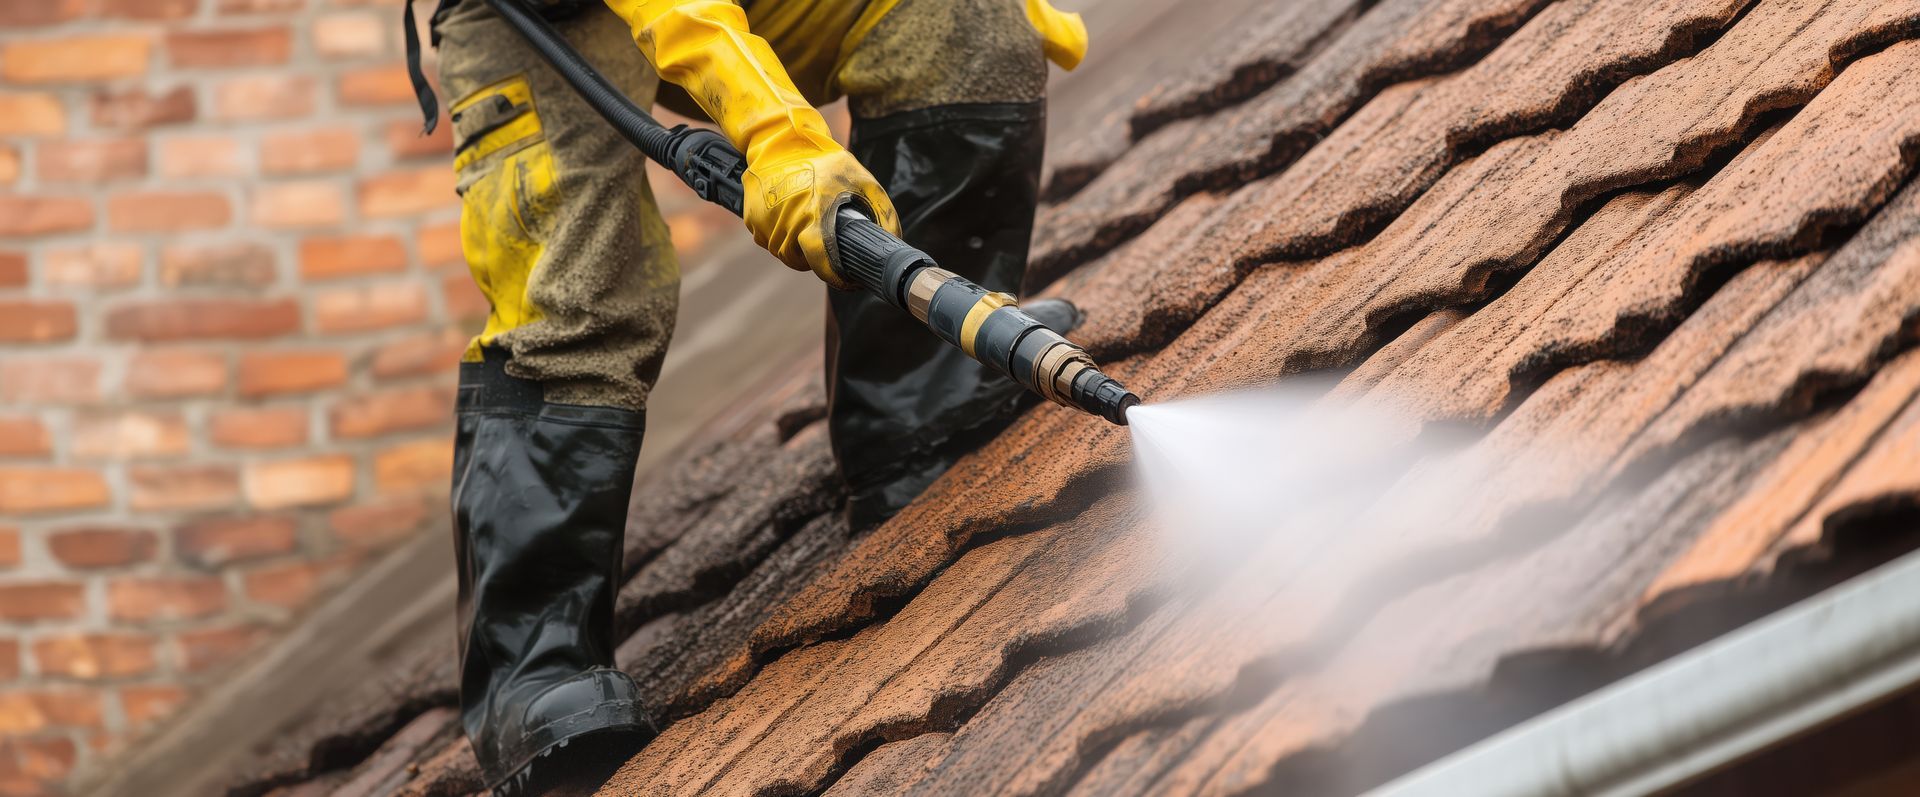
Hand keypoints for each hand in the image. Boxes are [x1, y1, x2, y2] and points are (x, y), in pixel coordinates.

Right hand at [743, 146, 899, 289]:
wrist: (783, 140)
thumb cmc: (825, 161)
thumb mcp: (863, 181)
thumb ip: (882, 213)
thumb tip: (892, 242)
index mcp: (816, 215)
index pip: (821, 263)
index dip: (834, 276)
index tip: (847, 279)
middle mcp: (788, 221)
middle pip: (798, 260)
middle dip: (812, 258)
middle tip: (823, 242)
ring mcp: (766, 219)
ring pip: (780, 251)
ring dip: (793, 246)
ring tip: (805, 224)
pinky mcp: (752, 216)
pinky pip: (765, 238)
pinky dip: (776, 233)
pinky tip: (788, 215)